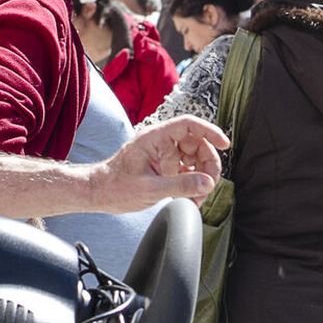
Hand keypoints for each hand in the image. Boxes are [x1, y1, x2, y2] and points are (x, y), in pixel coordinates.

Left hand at [92, 115, 229, 211]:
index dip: (210, 132)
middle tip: (208, 186)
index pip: (189, 125)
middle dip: (207, 164)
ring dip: (201, 177)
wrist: (98, 193)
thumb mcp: (150, 188)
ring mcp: (164, 154)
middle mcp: (161, 143)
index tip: (224, 144)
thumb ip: (180, 185)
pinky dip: (193, 183)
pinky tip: (191, 198)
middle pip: (197, 144)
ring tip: (197, 198)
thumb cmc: (115, 187)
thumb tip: (207, 183)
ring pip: (195, 158)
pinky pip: (187, 170)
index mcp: (155, 138)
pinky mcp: (164, 167)